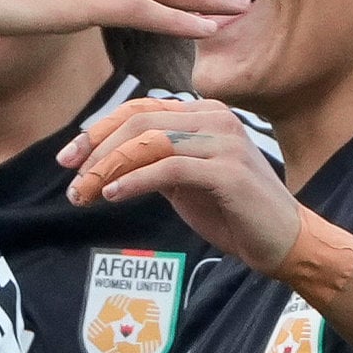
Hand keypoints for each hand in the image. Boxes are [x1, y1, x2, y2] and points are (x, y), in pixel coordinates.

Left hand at [62, 95, 302, 273]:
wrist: (284, 241)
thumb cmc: (232, 211)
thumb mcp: (183, 180)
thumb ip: (152, 161)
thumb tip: (103, 159)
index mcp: (203, 113)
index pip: (138, 111)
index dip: (97, 131)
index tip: (68, 159)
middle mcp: (215, 118)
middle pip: (138, 122)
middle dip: (96, 150)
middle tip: (71, 179)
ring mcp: (224, 142)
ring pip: (149, 142)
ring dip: (108, 167)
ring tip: (85, 193)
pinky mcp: (229, 171)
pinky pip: (170, 168)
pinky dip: (135, 180)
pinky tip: (112, 194)